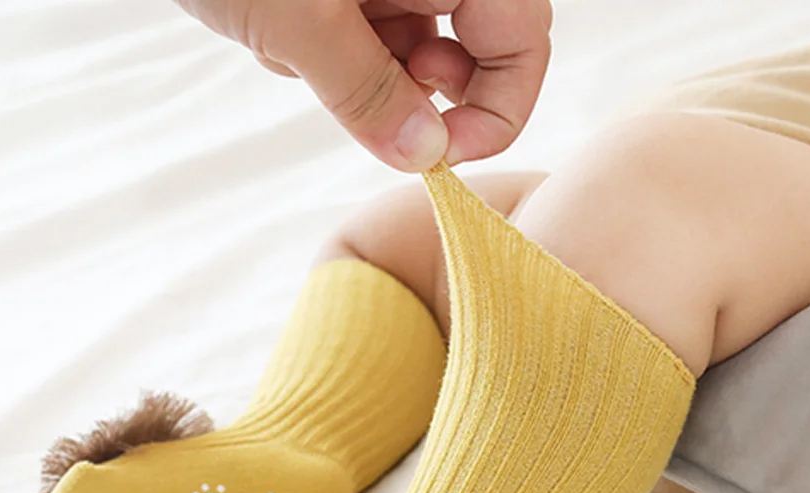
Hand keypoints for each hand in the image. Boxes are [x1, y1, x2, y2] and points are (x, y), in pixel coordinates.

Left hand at [175, 0, 551, 170]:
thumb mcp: (297, 20)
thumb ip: (366, 91)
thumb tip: (425, 156)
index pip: (524, 38)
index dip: (500, 109)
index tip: (446, 155)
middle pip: (474, 46)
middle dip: (417, 87)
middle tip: (367, 99)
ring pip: (410, 50)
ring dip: (360, 72)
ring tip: (297, 46)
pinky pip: (366, 37)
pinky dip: (330, 53)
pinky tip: (285, 35)